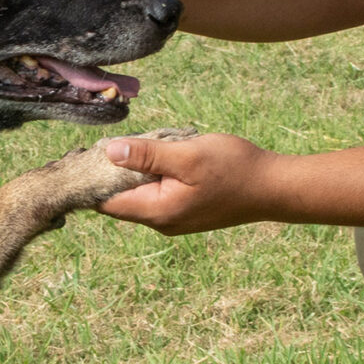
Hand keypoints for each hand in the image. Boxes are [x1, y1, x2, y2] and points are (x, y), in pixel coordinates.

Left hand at [95, 132, 278, 234]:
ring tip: (144, 145)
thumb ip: (146, 154)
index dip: (92, 178)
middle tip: (115, 141)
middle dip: (113, 172)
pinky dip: (154, 175)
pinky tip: (166, 155)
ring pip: (139, 194)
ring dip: (137, 171)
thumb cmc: (234, 169)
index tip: (90, 151)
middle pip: (119, 199)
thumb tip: (108, 151)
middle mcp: (161, 222)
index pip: (105, 202)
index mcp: (156, 211)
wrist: (273, 188)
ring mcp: (174, 219)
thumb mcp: (186, 155)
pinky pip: (157, 193)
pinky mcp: (186, 211)